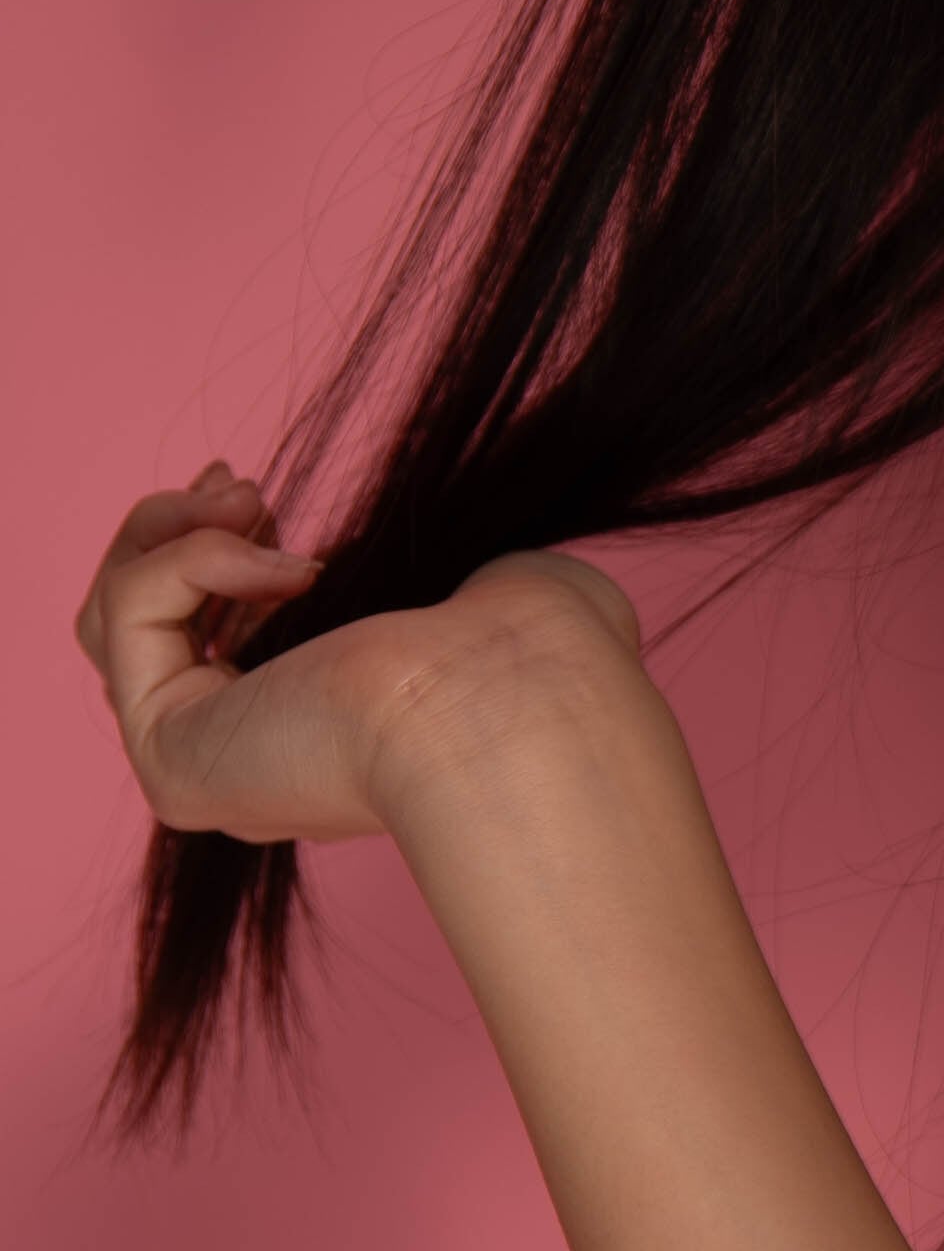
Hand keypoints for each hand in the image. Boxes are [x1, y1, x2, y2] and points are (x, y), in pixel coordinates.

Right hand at [77, 464, 649, 849]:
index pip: (202, 633)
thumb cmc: (524, 651)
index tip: (251, 488)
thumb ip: (424, 578)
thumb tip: (421, 572)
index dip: (207, 546)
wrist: (512, 703)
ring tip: (252, 506)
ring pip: (111, 618)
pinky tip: (288, 568)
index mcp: (312, 726)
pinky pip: (128, 616)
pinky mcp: (171, 759)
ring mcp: (200, 764)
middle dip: (173, 528)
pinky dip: (192, 561)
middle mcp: (247, 757)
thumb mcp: (478, 584)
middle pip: (136, 622)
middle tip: (244, 487)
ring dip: (168, 532)